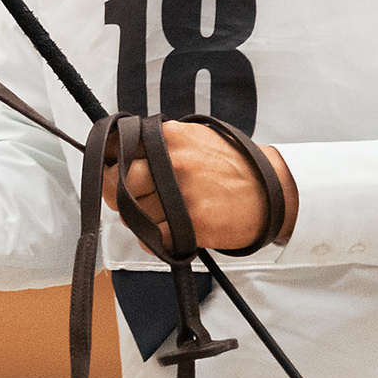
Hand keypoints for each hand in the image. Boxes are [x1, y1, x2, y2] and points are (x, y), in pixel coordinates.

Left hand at [104, 121, 297, 253]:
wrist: (270, 192)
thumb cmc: (231, 166)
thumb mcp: (193, 137)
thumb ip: (159, 142)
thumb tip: (120, 148)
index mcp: (168, 137)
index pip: (115, 145)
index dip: (107, 161)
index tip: (110, 169)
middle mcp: (170, 162)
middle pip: (116, 182)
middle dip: (116, 193)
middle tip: (131, 198)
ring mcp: (180, 193)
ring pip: (131, 213)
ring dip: (138, 219)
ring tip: (160, 214)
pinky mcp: (190, 223)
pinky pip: (150, 238)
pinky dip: (153, 240)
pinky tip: (168, 231)